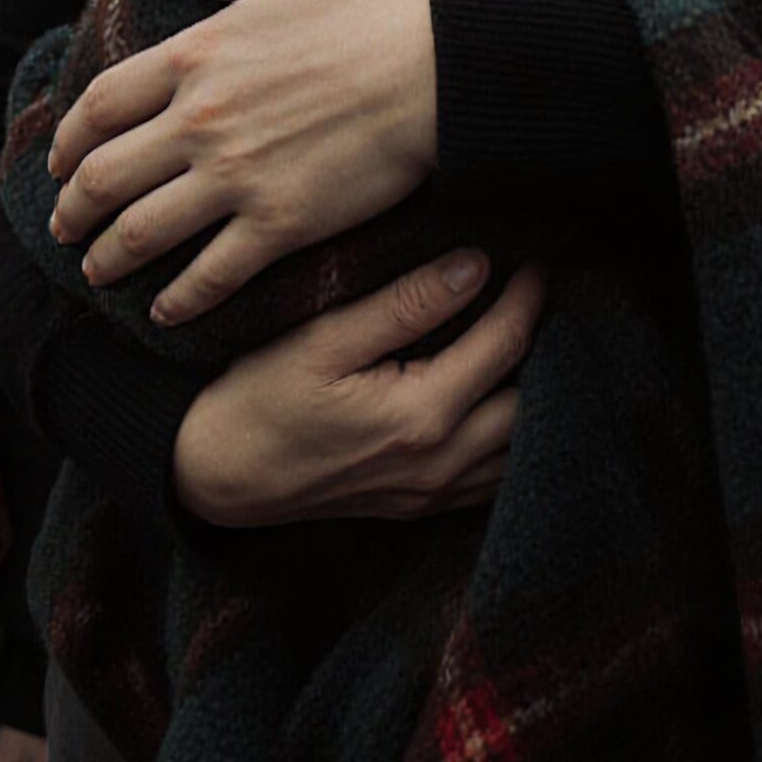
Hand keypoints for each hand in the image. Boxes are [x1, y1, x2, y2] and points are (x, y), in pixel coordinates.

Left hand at [49, 0, 437, 321]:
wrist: (443, 68)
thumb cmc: (377, 9)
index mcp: (198, 54)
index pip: (101, 105)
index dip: (69, 141)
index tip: (61, 161)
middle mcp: (202, 120)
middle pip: (105, 177)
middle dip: (73, 210)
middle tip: (64, 228)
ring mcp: (237, 177)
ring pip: (142, 232)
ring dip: (109, 258)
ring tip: (97, 272)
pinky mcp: (280, 224)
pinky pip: (211, 274)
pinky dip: (180, 300)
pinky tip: (167, 311)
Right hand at [173, 249, 545, 525]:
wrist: (215, 477)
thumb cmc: (258, 399)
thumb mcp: (323, 339)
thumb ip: (404, 305)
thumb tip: (476, 266)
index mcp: (420, 417)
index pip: (505, 344)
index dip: (529, 294)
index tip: (537, 256)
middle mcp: (439, 463)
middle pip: (531, 399)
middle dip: (547, 343)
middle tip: (543, 294)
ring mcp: (432, 493)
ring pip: (521, 446)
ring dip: (537, 391)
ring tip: (532, 337)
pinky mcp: (420, 505)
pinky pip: (494, 477)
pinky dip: (513, 435)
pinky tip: (503, 394)